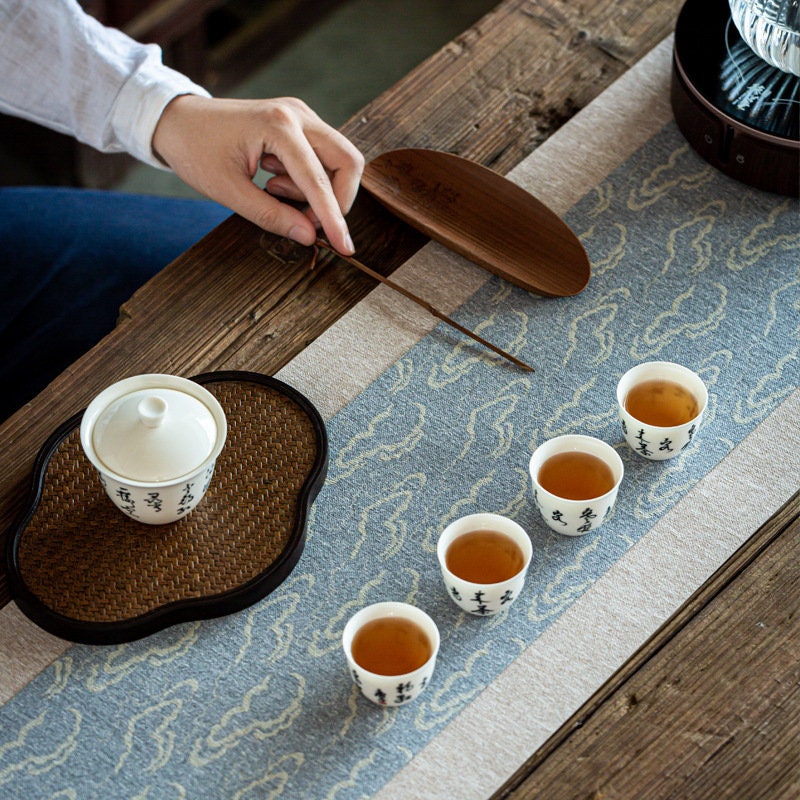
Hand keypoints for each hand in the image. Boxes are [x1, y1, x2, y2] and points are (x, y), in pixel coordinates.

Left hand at [152, 95, 363, 254]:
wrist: (177, 120)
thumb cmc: (195, 150)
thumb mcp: (228, 191)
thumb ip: (271, 215)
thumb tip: (309, 236)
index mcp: (278, 125)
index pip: (318, 179)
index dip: (333, 218)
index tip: (344, 247)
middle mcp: (297, 114)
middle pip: (348, 161)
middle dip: (338, 199)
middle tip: (309, 220)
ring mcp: (300, 115)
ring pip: (338, 160)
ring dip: (317, 189)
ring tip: (273, 191)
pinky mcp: (299, 123)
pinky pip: (322, 158)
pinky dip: (308, 179)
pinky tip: (274, 179)